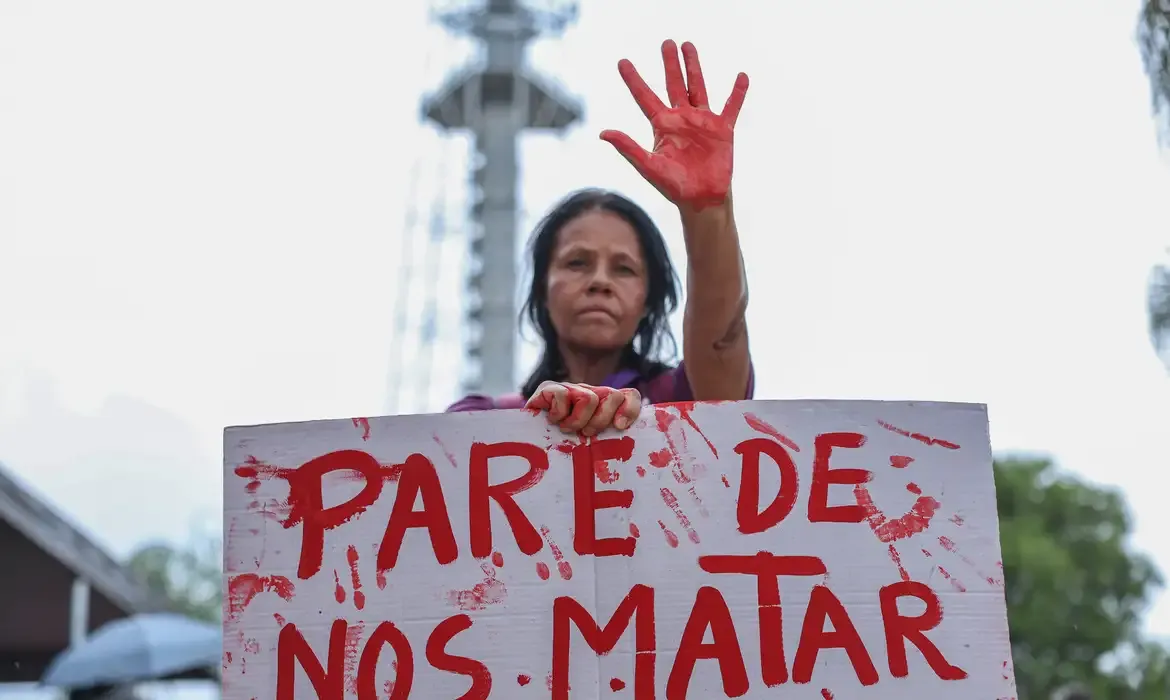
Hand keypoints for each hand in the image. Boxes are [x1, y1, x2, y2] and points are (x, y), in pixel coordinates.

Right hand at [525, 381, 641, 435]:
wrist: (526, 442)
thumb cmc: (563, 449)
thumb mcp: (591, 446)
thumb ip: (609, 440)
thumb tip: (626, 442)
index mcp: (603, 405)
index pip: (628, 395)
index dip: (630, 409)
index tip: (620, 427)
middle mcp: (589, 392)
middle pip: (613, 395)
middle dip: (601, 421)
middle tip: (586, 434)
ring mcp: (569, 388)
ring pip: (590, 398)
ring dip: (578, 420)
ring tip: (566, 429)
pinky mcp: (548, 388)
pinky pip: (562, 395)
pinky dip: (559, 413)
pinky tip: (552, 421)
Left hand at [600, 40, 748, 209]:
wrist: (701, 200)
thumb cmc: (673, 187)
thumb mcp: (649, 166)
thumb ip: (628, 148)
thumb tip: (603, 133)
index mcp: (662, 126)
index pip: (644, 97)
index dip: (633, 79)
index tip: (622, 62)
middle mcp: (681, 119)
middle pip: (673, 84)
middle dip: (669, 63)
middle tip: (666, 42)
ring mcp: (703, 122)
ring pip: (698, 87)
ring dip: (694, 67)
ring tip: (688, 45)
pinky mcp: (723, 130)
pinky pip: (731, 107)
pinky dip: (737, 93)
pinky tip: (742, 76)